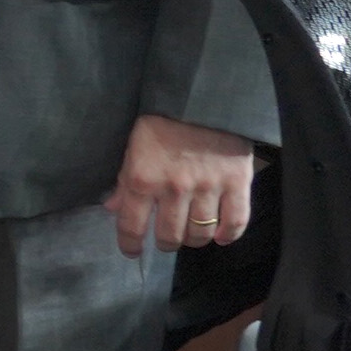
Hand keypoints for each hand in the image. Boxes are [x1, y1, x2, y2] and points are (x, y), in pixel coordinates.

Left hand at [106, 112, 256, 254]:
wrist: (202, 98)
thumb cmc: (161, 123)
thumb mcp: (133, 148)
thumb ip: (124, 181)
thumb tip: (113, 209)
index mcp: (142, 179)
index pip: (131, 225)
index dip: (130, 244)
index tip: (132, 251)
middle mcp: (174, 188)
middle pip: (169, 235)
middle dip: (165, 243)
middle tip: (165, 240)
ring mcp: (207, 187)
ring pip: (200, 233)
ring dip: (193, 240)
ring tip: (190, 235)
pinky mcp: (237, 182)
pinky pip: (235, 221)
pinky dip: (228, 235)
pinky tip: (220, 237)